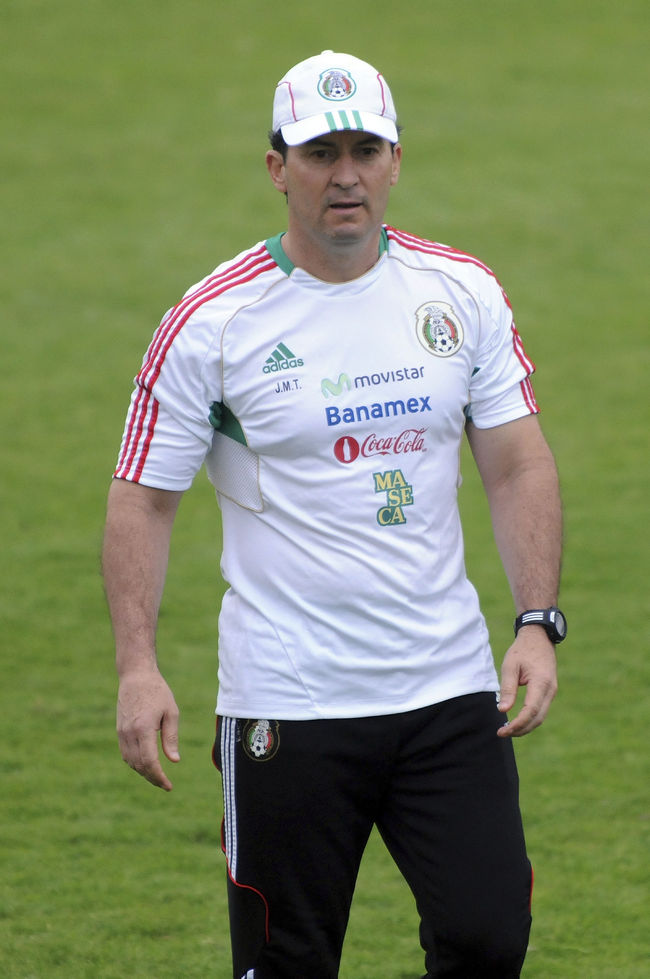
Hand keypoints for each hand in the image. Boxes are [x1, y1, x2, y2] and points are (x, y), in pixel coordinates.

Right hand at [117, 669, 179, 790]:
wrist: (135, 676)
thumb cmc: (158, 691)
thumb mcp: (171, 712)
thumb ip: (171, 737)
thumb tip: (174, 761)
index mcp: (143, 729)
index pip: (149, 762)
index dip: (159, 777)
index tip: (168, 786)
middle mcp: (129, 733)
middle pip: (139, 765)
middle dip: (152, 778)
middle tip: (165, 784)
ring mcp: (122, 732)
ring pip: (130, 761)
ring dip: (143, 772)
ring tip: (157, 776)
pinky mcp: (119, 730)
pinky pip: (125, 753)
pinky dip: (135, 763)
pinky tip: (146, 764)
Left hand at [497, 627, 557, 736]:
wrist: (539, 637)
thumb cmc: (522, 650)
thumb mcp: (510, 666)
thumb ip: (507, 688)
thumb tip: (502, 710)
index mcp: (541, 683)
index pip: (530, 711)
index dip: (517, 724)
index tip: (503, 730)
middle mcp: (550, 690)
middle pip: (537, 718)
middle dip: (520, 729)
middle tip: (502, 733)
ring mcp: (552, 692)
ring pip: (540, 717)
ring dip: (525, 726)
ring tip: (507, 730)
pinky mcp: (549, 692)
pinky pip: (541, 710)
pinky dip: (529, 719)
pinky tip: (517, 721)